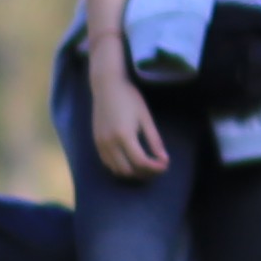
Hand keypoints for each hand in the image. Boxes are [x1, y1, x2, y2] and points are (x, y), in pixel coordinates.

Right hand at [88, 64, 169, 180]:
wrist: (106, 87)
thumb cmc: (129, 98)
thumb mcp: (145, 118)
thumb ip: (154, 140)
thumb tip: (164, 159)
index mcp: (124, 136)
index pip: (140, 162)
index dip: (154, 168)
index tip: (165, 165)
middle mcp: (109, 143)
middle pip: (127, 170)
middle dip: (144, 173)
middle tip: (157, 167)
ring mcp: (100, 144)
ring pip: (116, 170)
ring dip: (132, 172)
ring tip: (146, 166)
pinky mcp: (96, 142)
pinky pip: (107, 163)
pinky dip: (120, 167)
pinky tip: (130, 161)